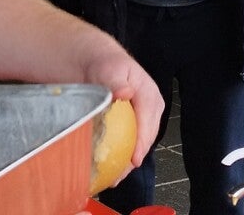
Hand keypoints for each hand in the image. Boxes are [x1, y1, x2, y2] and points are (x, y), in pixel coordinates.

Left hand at [81, 47, 163, 167]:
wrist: (95, 64)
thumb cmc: (104, 65)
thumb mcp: (109, 69)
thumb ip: (116, 81)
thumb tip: (124, 92)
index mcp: (149, 94)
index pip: (148, 121)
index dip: (141, 142)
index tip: (133, 159)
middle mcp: (149, 109)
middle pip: (146, 138)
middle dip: (133, 159)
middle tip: (118, 175)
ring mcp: (142, 119)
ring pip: (139, 145)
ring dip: (126, 163)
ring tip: (113, 179)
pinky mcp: (132, 127)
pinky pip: (129, 144)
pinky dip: (120, 158)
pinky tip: (108, 170)